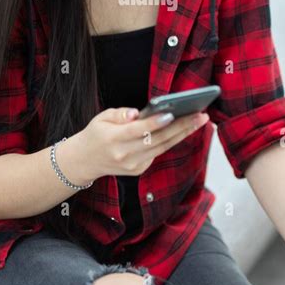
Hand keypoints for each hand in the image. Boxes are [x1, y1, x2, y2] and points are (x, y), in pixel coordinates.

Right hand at [75, 106, 208, 182]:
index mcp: (113, 139)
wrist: (84, 161)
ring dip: (183, 133)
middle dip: (182, 127)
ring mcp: (133, 165)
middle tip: (200, 115)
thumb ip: (120, 114)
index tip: (171, 114)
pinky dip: (172, 141)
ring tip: (199, 120)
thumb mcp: (101, 118)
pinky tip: (185, 129)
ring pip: (163, 147)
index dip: (155, 123)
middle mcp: (125, 155)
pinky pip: (158, 152)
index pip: (138, 131)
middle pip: (158, 140)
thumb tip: (136, 114)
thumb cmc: (95, 134)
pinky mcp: (139, 170)